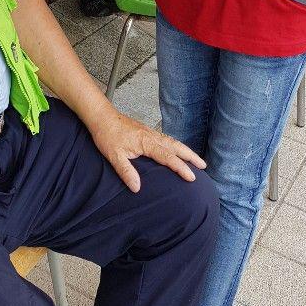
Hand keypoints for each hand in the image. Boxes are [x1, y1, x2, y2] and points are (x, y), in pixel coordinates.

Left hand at [88, 104, 205, 190]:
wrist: (102, 117)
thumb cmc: (107, 135)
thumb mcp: (114, 156)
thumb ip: (126, 172)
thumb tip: (137, 188)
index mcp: (146, 143)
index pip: (168, 157)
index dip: (181, 167)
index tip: (192, 177)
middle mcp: (152, 136)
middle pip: (175, 146)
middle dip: (190, 156)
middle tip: (203, 166)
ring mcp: (150, 132)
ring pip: (172, 141)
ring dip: (185, 150)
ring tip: (196, 159)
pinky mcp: (147, 131)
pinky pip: (166, 138)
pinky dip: (175, 145)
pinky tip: (176, 149)